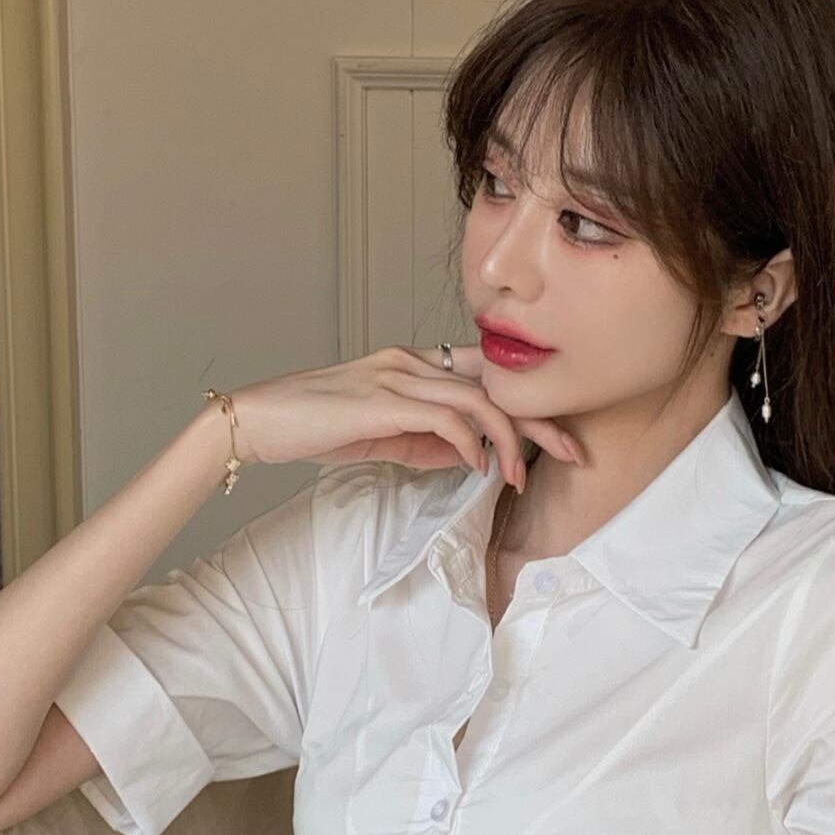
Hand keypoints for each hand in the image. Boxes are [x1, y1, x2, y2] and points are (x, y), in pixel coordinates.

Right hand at [221, 346, 583, 491]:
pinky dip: (470, 442)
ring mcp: (398, 374)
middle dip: (542, 418)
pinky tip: (478, 467)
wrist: (260, 422)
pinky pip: (445, 416)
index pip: (487, 377)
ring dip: (509, 439)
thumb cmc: (316, 428)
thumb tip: (474, 457)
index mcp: (414, 363)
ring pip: (478, 397)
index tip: (559, 442)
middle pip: (496, 382)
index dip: (530, 407)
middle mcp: (412, 360)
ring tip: (521, 475)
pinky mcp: (383, 397)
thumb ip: (430, 441)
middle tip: (574, 453)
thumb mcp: (386, 436)